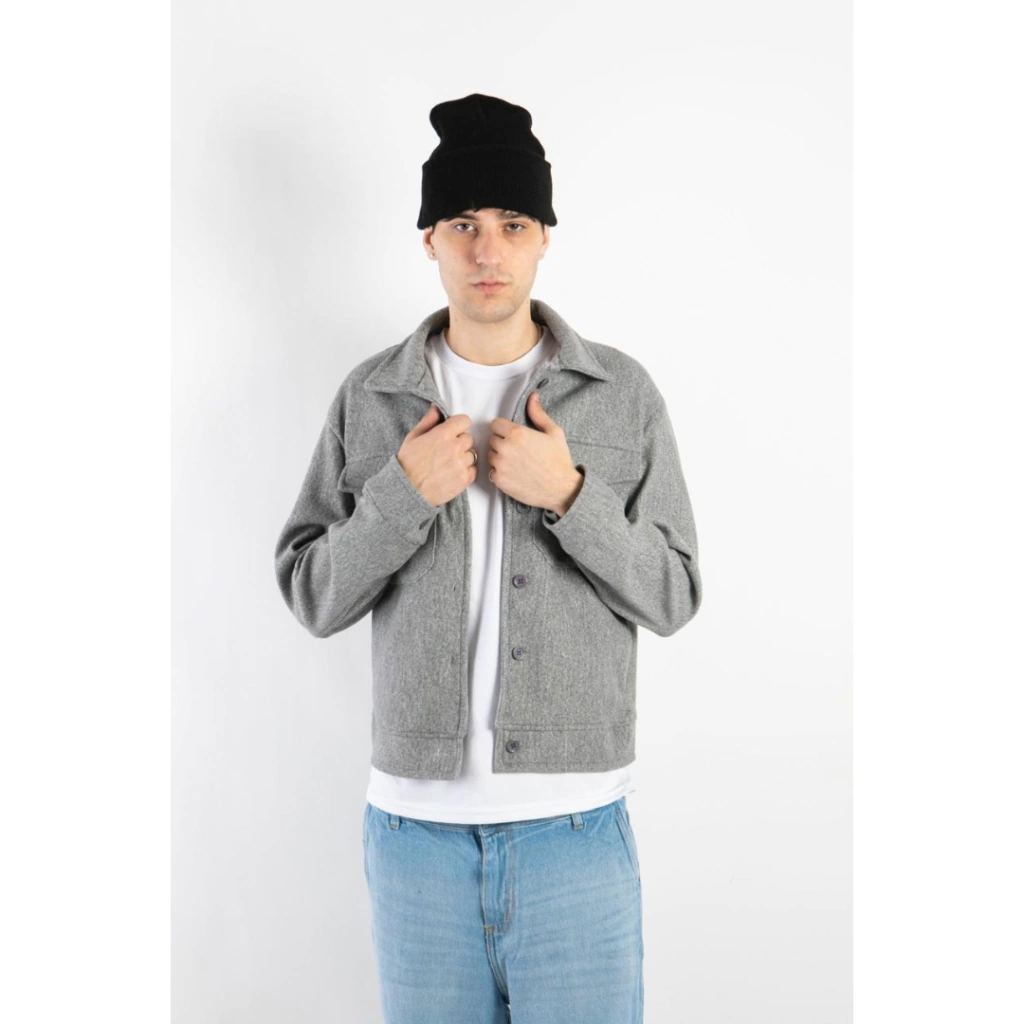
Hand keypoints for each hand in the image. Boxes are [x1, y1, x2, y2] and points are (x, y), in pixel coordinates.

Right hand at [397, 403, 477, 505]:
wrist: (407, 490)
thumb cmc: (407, 464)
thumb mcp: (413, 437)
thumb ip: (428, 420)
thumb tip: (436, 407)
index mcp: (443, 434)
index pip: (465, 421)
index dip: (458, 426)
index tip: (453, 433)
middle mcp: (455, 447)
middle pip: (469, 438)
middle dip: (460, 443)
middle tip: (446, 452)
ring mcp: (461, 463)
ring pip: (472, 454)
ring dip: (463, 458)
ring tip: (448, 464)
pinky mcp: (465, 479)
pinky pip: (474, 469)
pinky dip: (466, 471)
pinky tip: (452, 474)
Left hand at [487, 392, 583, 515]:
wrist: (561, 489)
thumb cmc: (559, 460)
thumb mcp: (553, 432)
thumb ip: (538, 414)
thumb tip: (533, 397)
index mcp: (516, 433)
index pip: (495, 424)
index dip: (504, 429)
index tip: (513, 436)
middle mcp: (505, 448)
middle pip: (492, 439)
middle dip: (502, 442)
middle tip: (518, 450)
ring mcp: (500, 465)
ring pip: (491, 455)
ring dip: (499, 457)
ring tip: (516, 462)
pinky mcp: (499, 480)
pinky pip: (492, 471)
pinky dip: (500, 472)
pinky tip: (515, 473)